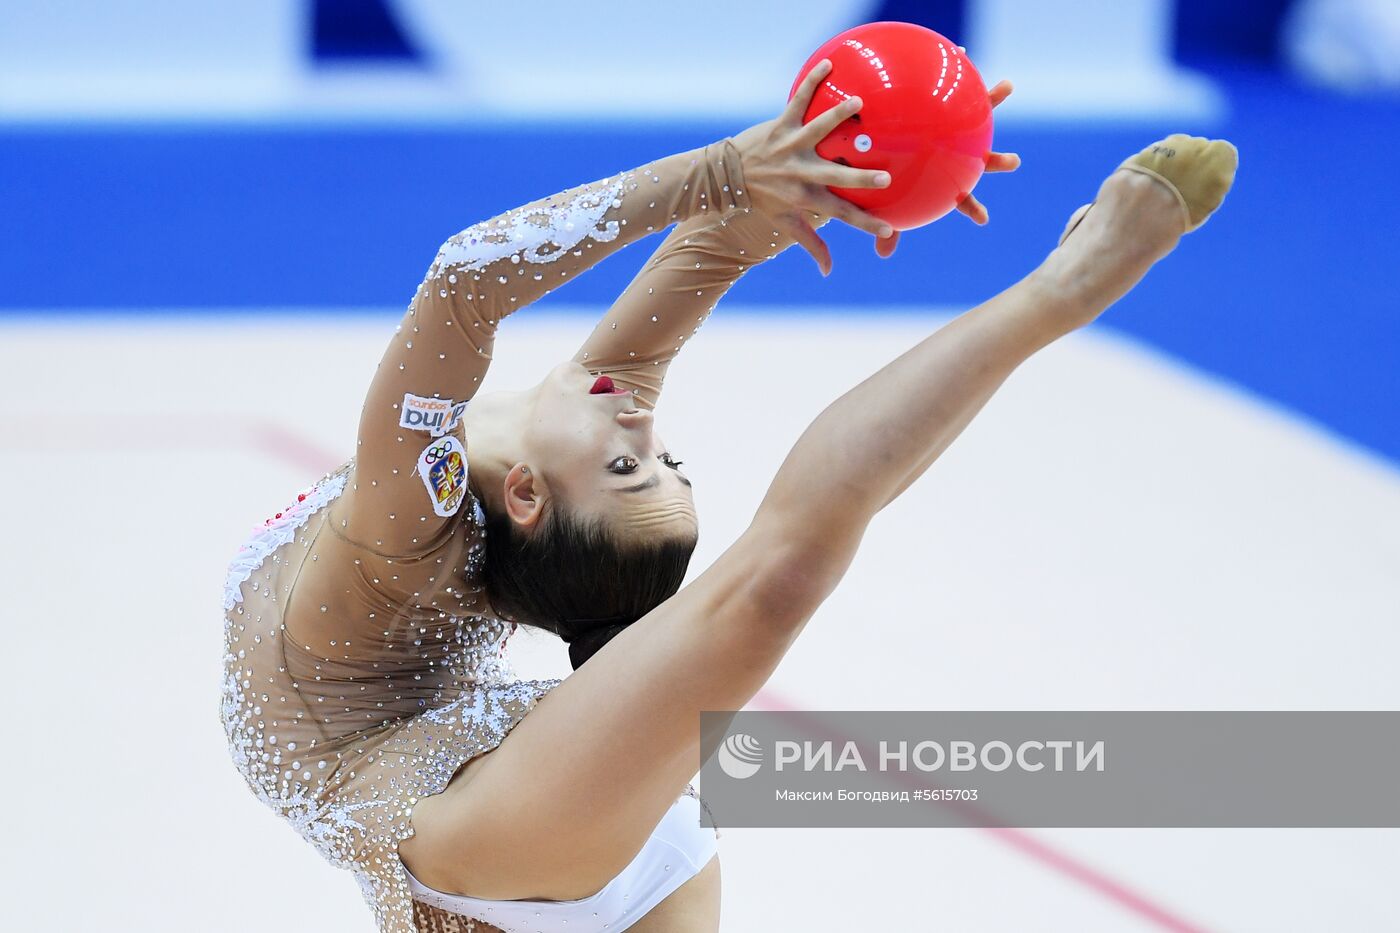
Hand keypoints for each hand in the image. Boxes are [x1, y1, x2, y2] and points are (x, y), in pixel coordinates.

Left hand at [732, 59, 895, 275]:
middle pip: (836, 178)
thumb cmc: (762, 200)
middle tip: (885, 179)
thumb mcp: (786, 224)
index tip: (889, 231)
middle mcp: (801, 173)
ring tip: (859, 104)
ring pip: (818, 130)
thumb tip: (829, 272)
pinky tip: (828, 64)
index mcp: (806, 198)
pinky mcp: (781, 125)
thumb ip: (812, 244)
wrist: (726, 175)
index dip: (866, 225)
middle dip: (860, 180)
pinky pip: (798, 101)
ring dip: (838, 117)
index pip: (842, 215)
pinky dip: (812, 82)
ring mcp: (791, 146)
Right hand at [873, 79, 1021, 258]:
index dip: (971, 208)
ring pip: (977, 115)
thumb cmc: (886, 177)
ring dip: (992, 100)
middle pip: (979, 159)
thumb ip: (887, 226)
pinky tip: (961, 55)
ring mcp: (954, 126)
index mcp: (945, 178)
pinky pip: (953, 83)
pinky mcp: (945, 101)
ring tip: (1006, 86)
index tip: (983, 219)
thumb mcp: (886, 201)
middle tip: (1013, 162)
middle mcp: (956, 153)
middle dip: (997, 161)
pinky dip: (958, 68)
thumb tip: (882, 254)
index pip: (960, 198)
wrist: (884, 140)